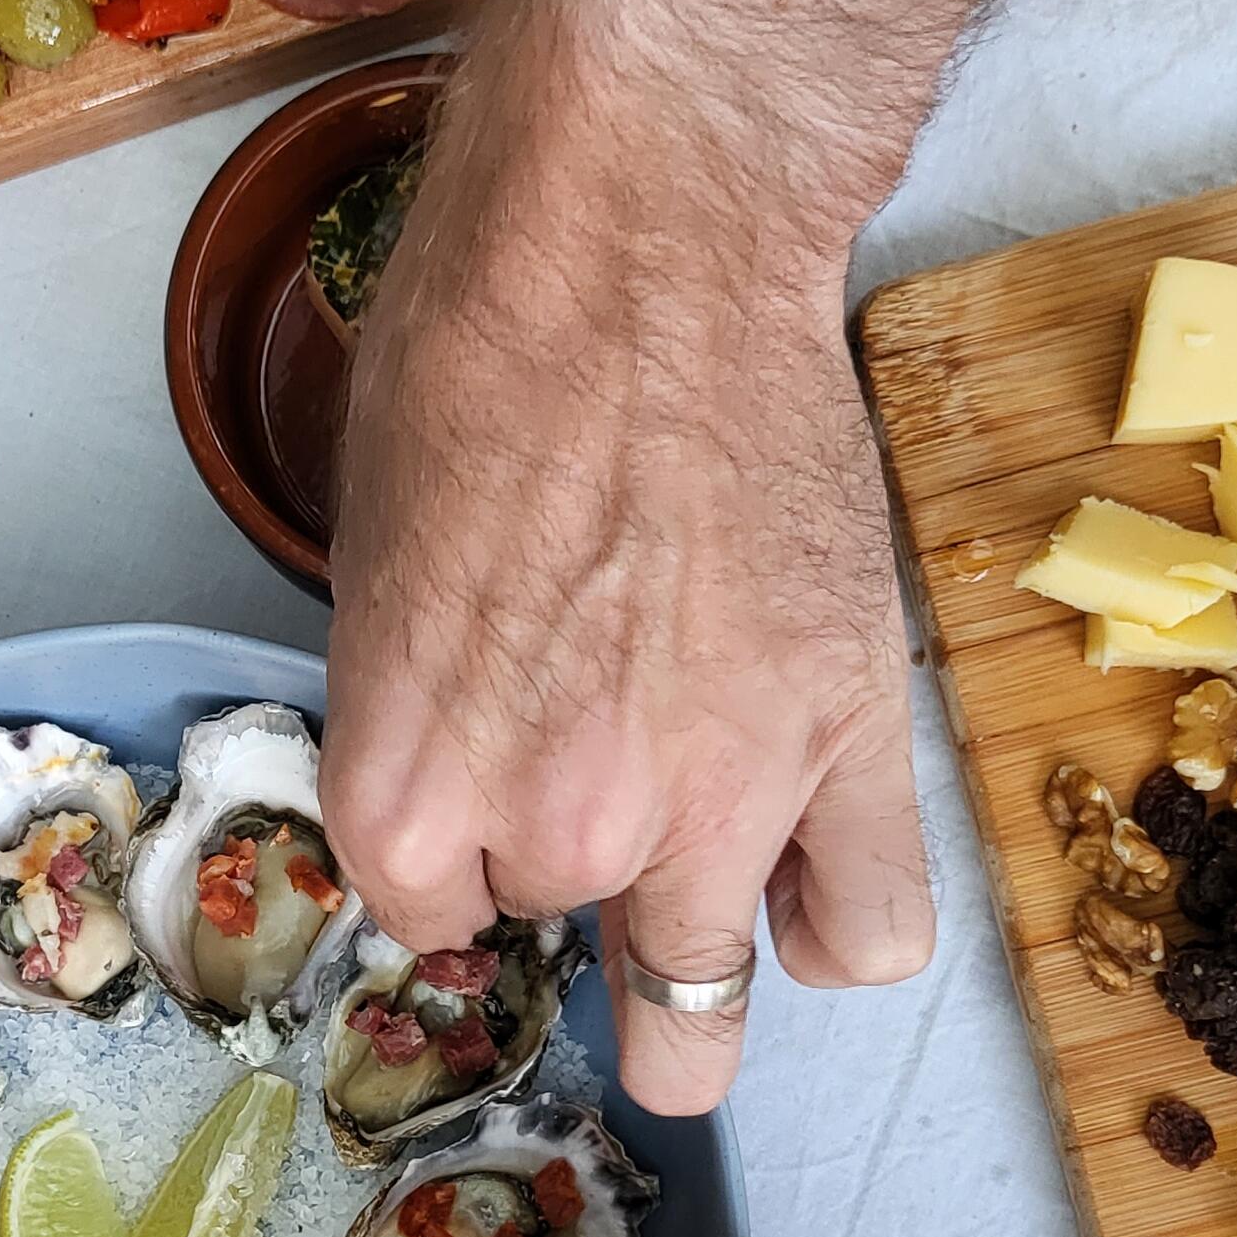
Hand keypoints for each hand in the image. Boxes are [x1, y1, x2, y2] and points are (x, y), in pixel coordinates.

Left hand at [317, 0, 994, 1114]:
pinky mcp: (850, 745)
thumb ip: (416, 720)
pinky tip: (806, 897)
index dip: (458, 848)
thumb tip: (456, 792)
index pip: (428, 913)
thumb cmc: (478, 366)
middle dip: (562, 864)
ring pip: (701, 984)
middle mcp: (555, 830)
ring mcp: (716, 804)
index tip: (483, 782)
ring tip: (700, 881)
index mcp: (404, 795)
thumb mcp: (372, 569)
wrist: (644, 252)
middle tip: (588, 786)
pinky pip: (865, 932)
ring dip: (690, 936)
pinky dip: (834, 930)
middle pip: (556, 921)